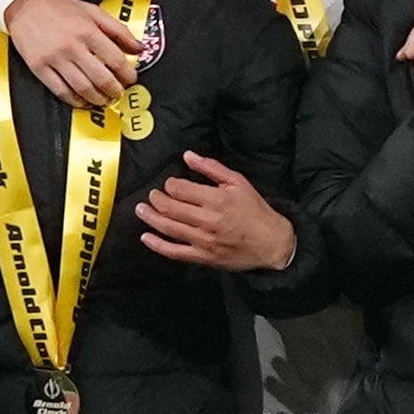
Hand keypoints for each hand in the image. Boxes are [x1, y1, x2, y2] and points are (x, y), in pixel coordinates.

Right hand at [1, 0, 139, 107]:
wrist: (26, 6)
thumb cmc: (60, 8)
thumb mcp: (95, 12)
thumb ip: (119, 31)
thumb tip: (138, 48)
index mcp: (88, 32)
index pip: (116, 60)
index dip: (128, 74)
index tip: (131, 79)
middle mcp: (72, 47)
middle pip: (101, 77)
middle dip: (114, 90)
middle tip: (119, 93)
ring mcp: (54, 59)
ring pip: (82, 87)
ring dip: (97, 98)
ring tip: (104, 100)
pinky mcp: (39, 67)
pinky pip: (60, 90)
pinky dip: (74, 100)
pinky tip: (82, 101)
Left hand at [136, 151, 296, 272]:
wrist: (272, 243)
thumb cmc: (256, 211)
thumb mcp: (240, 183)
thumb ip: (213, 168)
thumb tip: (189, 156)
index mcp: (218, 199)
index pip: (181, 189)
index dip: (170, 185)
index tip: (170, 184)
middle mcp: (208, 220)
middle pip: (171, 208)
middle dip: (157, 199)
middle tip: (152, 195)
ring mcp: (203, 240)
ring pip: (168, 227)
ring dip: (150, 218)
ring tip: (141, 210)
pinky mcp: (202, 257)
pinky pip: (174, 251)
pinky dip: (157, 245)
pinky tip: (146, 237)